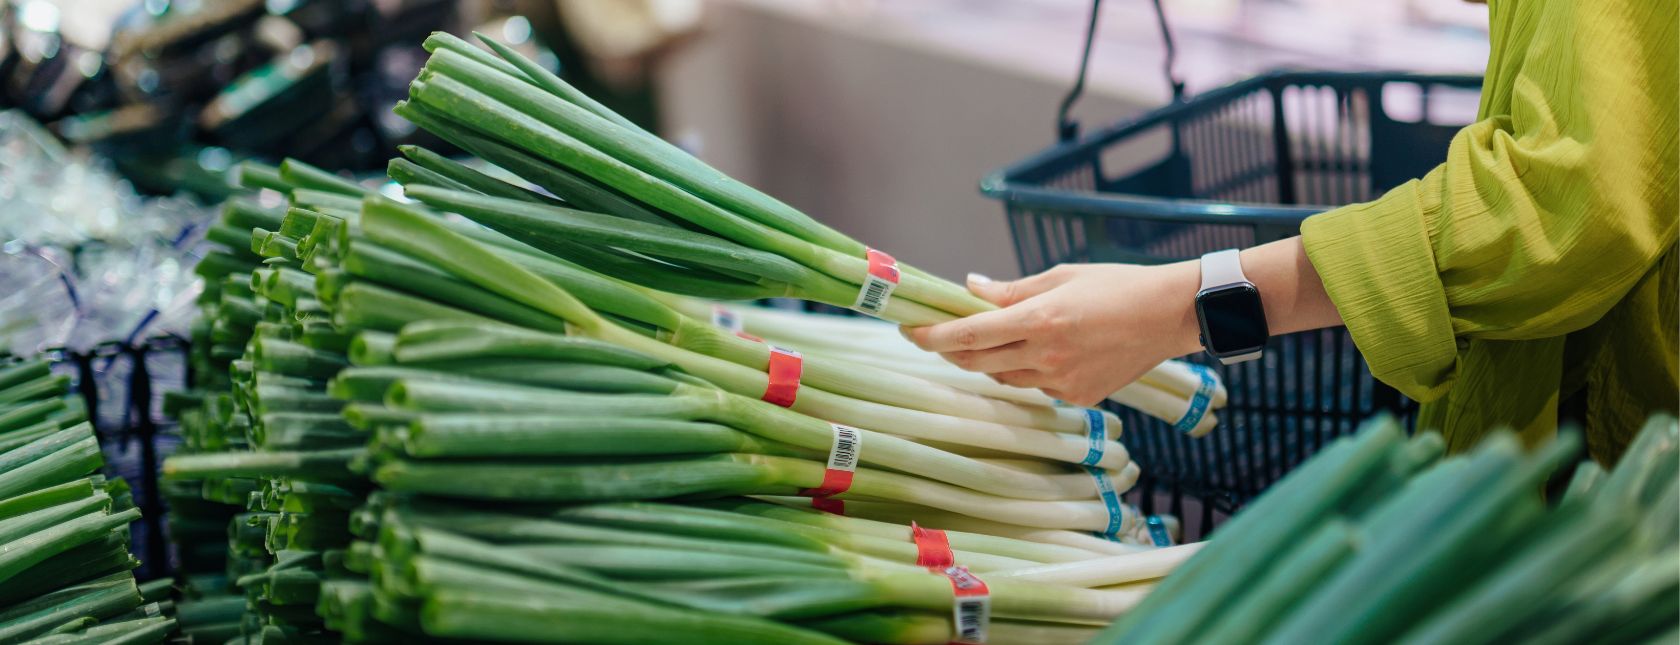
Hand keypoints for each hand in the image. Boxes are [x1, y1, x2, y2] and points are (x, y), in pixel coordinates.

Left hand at [902, 262, 1204, 405]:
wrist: (1171, 315)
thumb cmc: (1117, 285)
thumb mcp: (1060, 276)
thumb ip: (1010, 290)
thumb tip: (970, 287)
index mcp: (1040, 320)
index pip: (970, 334)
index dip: (933, 336)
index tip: (909, 330)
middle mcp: (1046, 356)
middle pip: (977, 361)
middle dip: (951, 350)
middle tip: (934, 336)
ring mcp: (1062, 382)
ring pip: (1005, 377)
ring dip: (990, 360)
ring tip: (992, 338)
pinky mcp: (1078, 396)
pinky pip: (1036, 387)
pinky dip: (1026, 370)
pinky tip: (1041, 352)